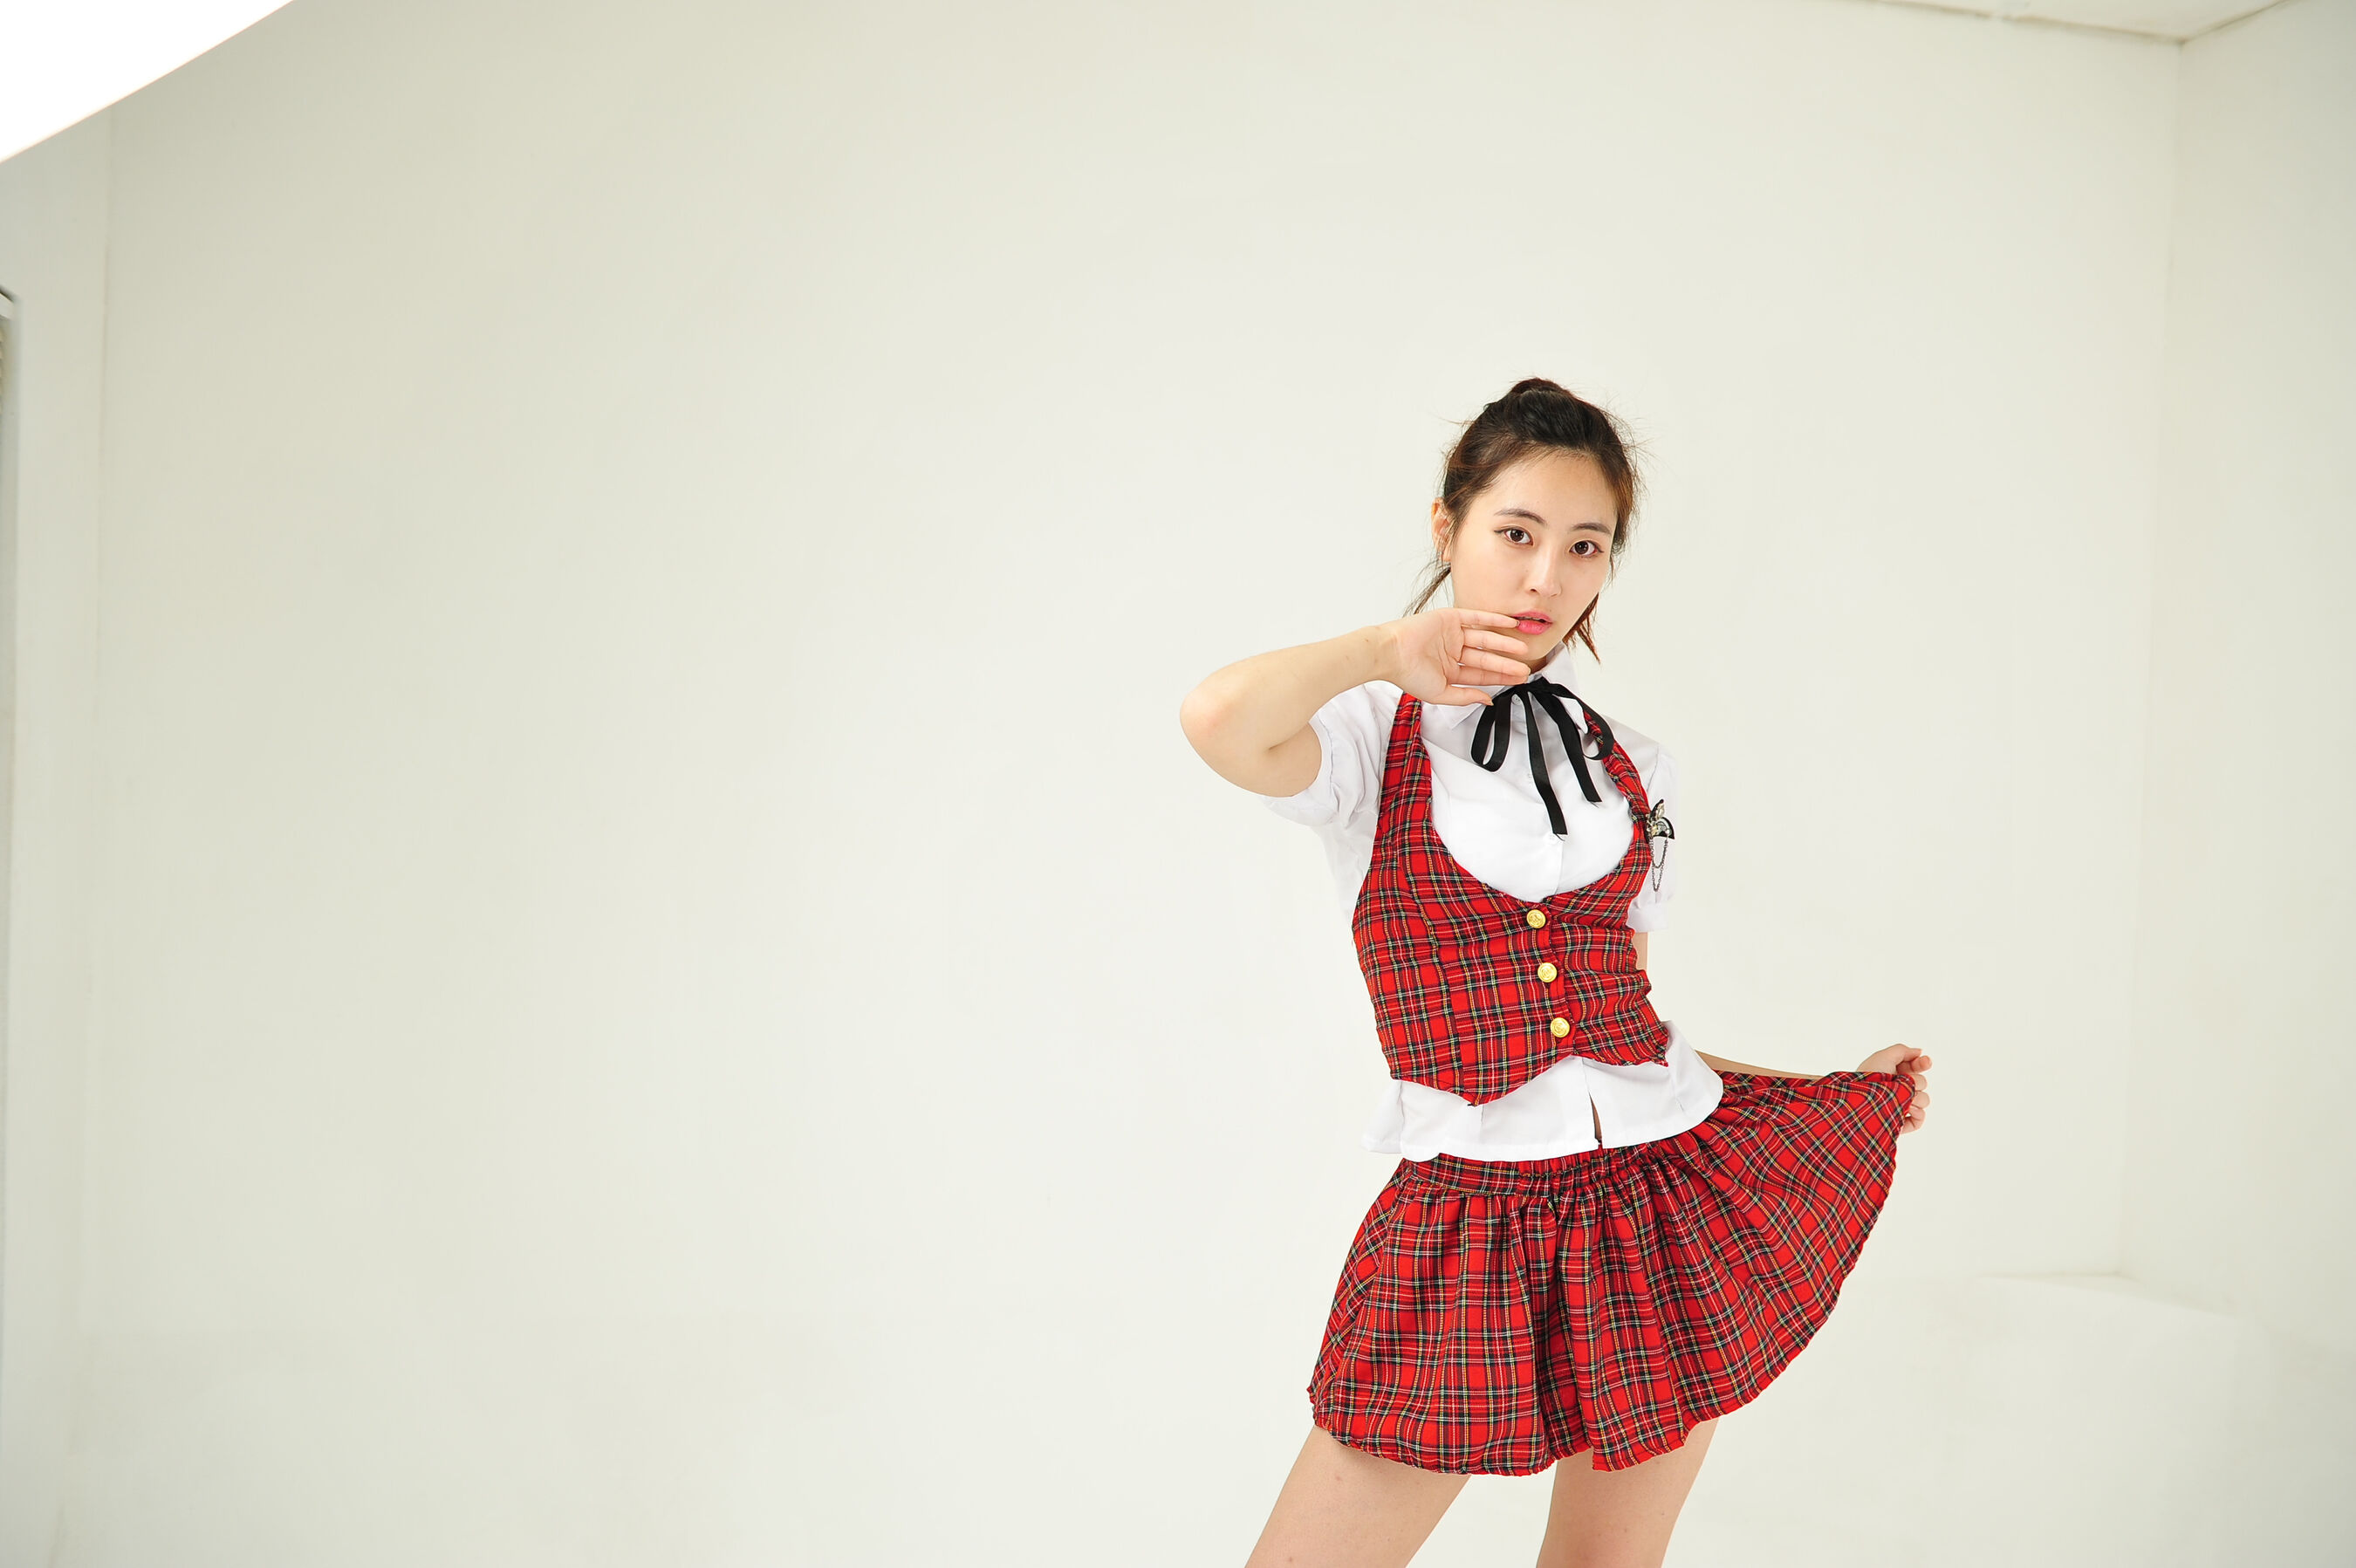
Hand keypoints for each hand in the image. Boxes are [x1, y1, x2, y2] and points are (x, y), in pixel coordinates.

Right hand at [1376, 609, 1532, 706]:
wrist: (1391, 652)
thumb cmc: (1408, 674)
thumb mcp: (1440, 694)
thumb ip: (1464, 698)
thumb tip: (1486, 701)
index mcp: (1448, 670)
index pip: (1480, 675)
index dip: (1499, 677)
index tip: (1517, 679)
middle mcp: (1451, 652)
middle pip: (1485, 658)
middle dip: (1505, 663)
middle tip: (1524, 667)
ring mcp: (1451, 634)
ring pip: (1484, 639)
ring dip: (1504, 643)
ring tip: (1522, 648)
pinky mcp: (1449, 617)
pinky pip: (1475, 617)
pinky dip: (1493, 619)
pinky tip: (1509, 624)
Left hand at [1857, 1044, 1931, 1133]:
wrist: (1861, 1102)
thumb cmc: (1868, 1078)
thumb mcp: (1883, 1057)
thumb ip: (1902, 1051)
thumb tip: (1919, 1052)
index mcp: (1894, 1074)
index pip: (1916, 1067)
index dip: (1923, 1063)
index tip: (1926, 1062)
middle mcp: (1898, 1089)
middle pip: (1923, 1082)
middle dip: (1915, 1080)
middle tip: (1903, 1081)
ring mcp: (1901, 1106)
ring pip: (1924, 1099)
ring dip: (1915, 1096)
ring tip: (1899, 1097)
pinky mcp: (1902, 1121)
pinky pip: (1920, 1117)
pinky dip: (1917, 1113)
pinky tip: (1907, 1109)